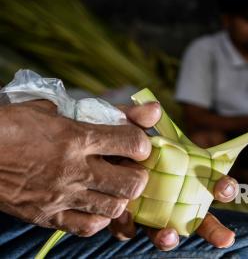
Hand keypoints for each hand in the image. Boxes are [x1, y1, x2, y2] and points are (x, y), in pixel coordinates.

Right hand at [0, 100, 157, 235]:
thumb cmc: (10, 125)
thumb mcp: (51, 107)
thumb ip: (100, 109)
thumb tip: (148, 108)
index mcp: (76, 137)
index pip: (132, 142)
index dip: (142, 143)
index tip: (136, 144)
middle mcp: (73, 169)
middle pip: (132, 183)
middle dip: (139, 176)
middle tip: (130, 170)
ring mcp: (60, 196)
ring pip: (114, 207)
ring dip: (119, 198)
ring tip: (112, 188)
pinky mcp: (46, 215)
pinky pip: (86, 227)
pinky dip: (97, 219)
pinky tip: (93, 207)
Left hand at [108, 105, 237, 249]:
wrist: (81, 150)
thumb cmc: (114, 137)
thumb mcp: (125, 124)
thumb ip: (138, 116)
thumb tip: (154, 110)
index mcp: (182, 171)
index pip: (211, 180)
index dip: (223, 186)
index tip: (225, 189)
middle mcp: (170, 195)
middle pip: (198, 216)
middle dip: (213, 228)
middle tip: (226, 238)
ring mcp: (148, 209)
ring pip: (167, 230)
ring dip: (170, 237)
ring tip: (169, 237)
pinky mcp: (123, 219)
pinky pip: (131, 230)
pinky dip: (130, 228)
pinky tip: (126, 221)